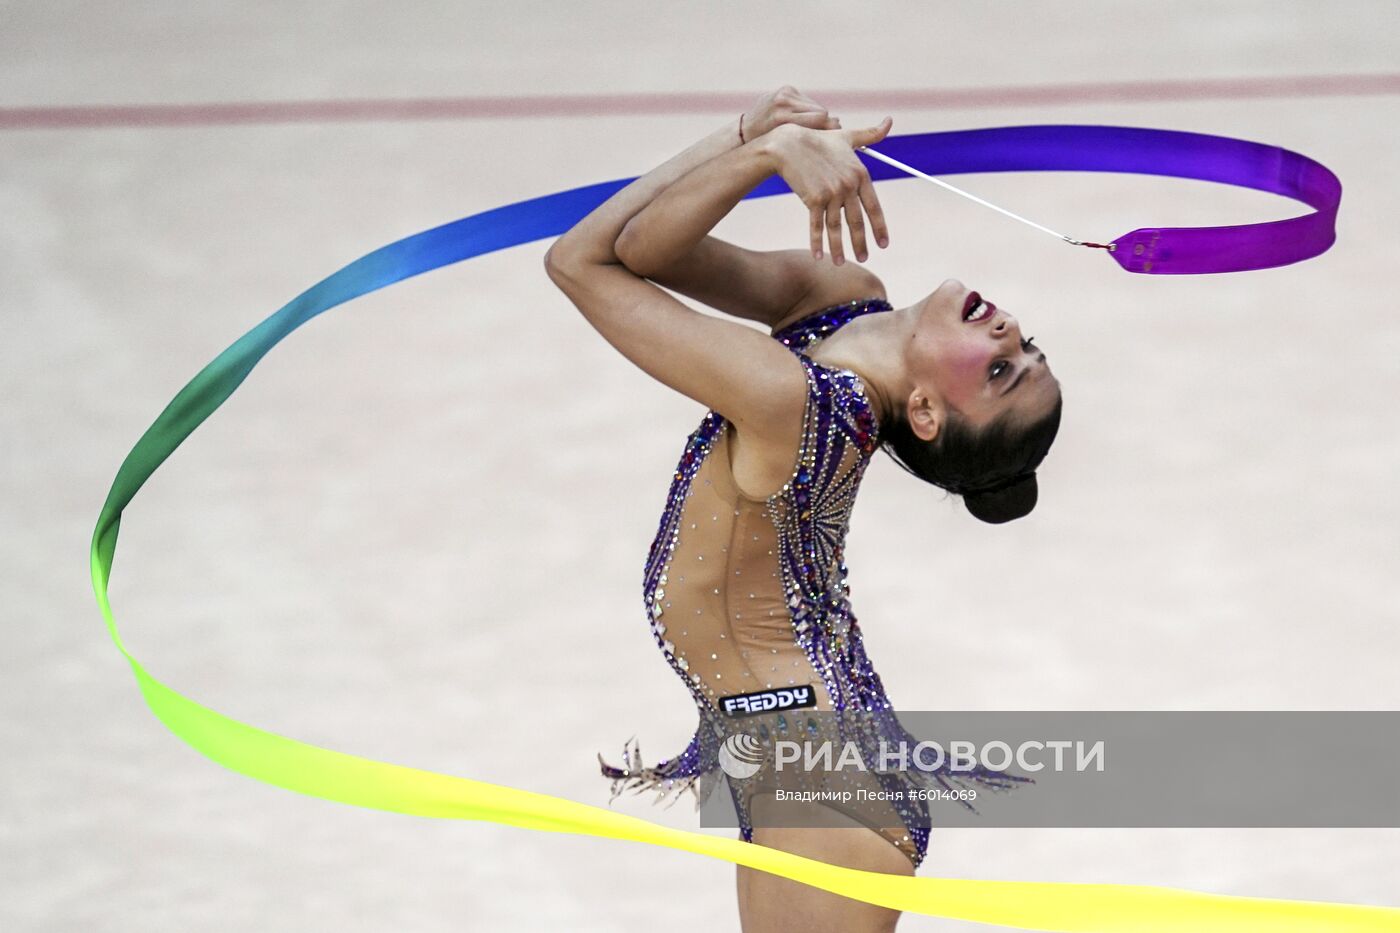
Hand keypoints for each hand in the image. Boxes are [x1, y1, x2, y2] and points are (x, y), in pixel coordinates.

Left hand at [742, 85, 840, 140]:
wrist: (746, 131)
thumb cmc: (770, 145)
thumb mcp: (788, 146)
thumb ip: (812, 135)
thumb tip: (838, 122)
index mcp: (782, 118)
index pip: (821, 117)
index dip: (829, 129)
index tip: (832, 139)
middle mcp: (783, 102)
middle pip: (821, 111)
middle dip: (824, 123)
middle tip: (823, 135)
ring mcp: (784, 93)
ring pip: (816, 106)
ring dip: (816, 117)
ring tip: (808, 129)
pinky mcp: (786, 89)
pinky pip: (807, 101)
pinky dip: (808, 111)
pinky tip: (801, 119)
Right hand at [763, 117, 892, 264]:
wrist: (789, 144)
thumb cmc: (818, 140)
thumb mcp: (847, 136)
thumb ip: (870, 134)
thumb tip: (889, 122)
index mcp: (860, 174)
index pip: (874, 207)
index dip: (879, 227)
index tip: (883, 243)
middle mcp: (848, 186)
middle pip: (856, 221)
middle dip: (860, 243)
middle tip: (865, 258)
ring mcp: (831, 194)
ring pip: (836, 227)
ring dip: (839, 248)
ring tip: (841, 263)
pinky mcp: (813, 199)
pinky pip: (817, 226)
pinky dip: (817, 242)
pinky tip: (819, 256)